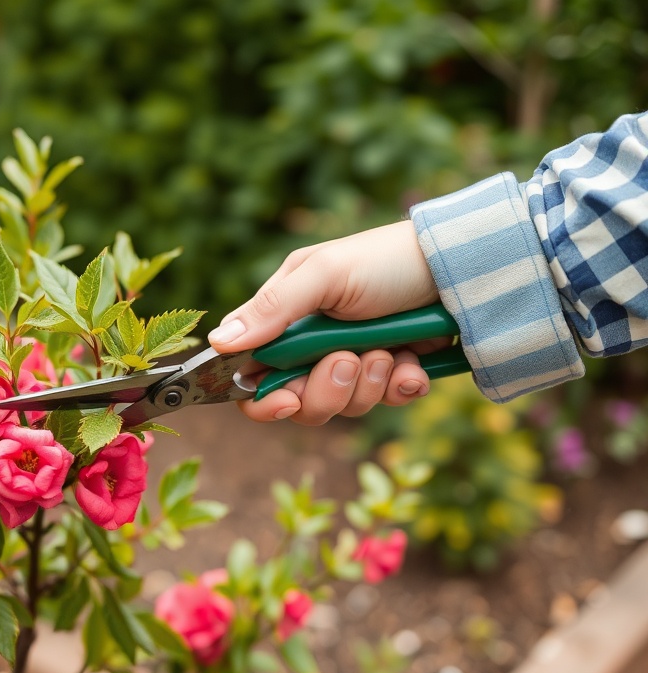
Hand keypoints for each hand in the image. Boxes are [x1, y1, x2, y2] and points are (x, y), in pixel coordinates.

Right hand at [208, 220, 442, 424]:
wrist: (460, 268)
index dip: (263, 398)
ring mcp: (355, 362)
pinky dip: (401, 385)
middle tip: (350, 358)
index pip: (253, 376)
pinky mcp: (393, 373)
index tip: (287, 401)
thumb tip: (220, 341)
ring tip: (389, 349)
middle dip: (328, 389)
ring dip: (370, 383)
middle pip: (299, 403)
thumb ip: (274, 308)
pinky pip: (387, 403)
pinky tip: (413, 361)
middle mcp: (315, 346)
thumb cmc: (385, 259)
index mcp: (287, 320)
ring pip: (344, 406)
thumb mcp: (325, 274)